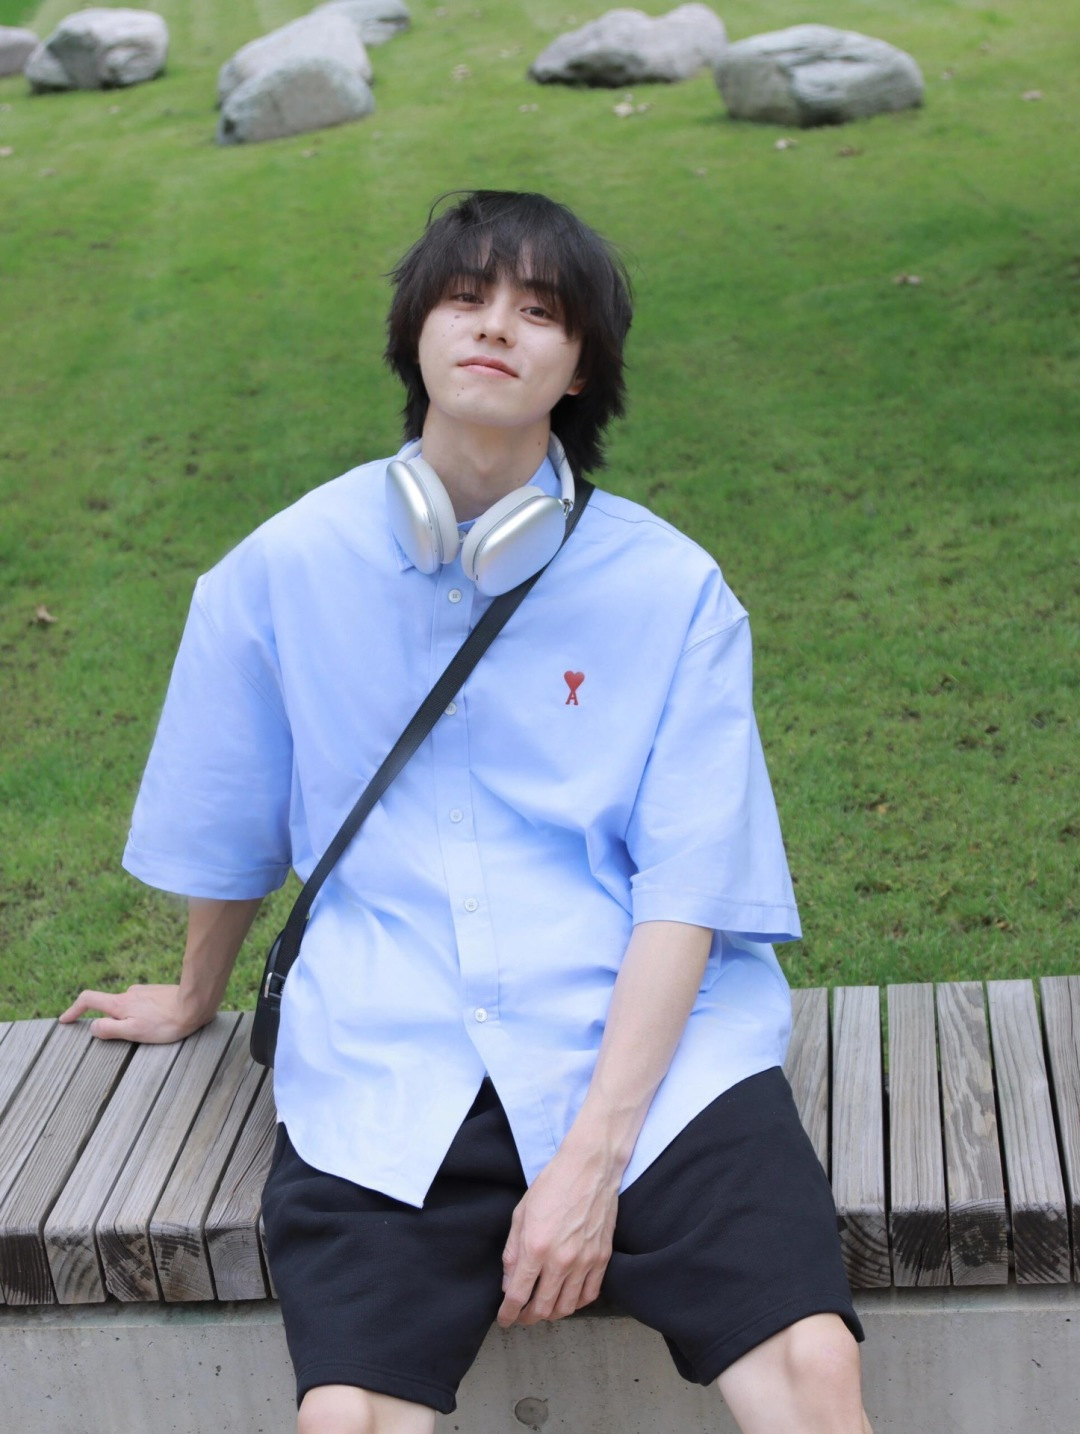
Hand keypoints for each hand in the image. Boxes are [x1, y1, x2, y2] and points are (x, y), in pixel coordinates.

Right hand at [58, 984, 210, 1043]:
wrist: (197, 1004)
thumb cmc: (166, 1022)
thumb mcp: (134, 1031)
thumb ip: (111, 1029)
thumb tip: (92, 1028)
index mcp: (120, 1003)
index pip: (88, 1000)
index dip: (73, 1010)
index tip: (65, 1020)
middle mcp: (130, 993)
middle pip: (111, 1006)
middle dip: (115, 1022)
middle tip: (132, 1037)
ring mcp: (145, 991)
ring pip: (131, 1007)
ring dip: (135, 1020)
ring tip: (155, 1034)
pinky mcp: (159, 993)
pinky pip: (146, 1006)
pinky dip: (148, 1015)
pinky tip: (163, 1024)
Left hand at [497, 1145, 618, 1327]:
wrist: (590, 1168)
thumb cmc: (553, 1185)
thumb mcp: (521, 1214)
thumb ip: (513, 1252)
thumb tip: (509, 1282)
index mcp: (536, 1247)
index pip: (518, 1295)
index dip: (508, 1313)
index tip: (504, 1320)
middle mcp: (561, 1260)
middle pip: (543, 1308)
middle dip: (527, 1318)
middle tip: (521, 1316)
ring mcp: (584, 1262)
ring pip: (567, 1307)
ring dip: (551, 1314)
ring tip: (542, 1309)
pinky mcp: (602, 1258)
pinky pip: (589, 1295)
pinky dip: (576, 1303)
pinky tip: (567, 1298)